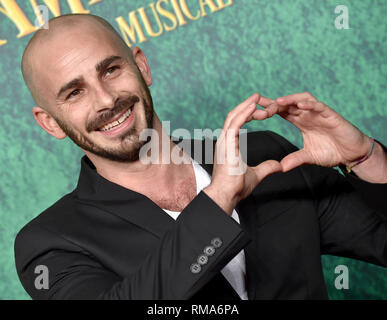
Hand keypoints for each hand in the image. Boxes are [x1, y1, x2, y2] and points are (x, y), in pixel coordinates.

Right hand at [204, 94, 282, 214]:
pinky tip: (253, 106)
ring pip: (233, 116)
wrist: (227, 195)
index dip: (248, 114)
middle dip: (248, 106)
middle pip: (234, 116)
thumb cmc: (236, 187)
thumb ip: (267, 167)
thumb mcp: (257, 174)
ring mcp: (224, 141)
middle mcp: (224, 140)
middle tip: (261, 99)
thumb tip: (278, 165)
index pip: (237, 123)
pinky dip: (244, 113)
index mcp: (229, 145)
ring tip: (257, 97)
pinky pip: (235, 123)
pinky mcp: (226, 144)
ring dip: (246, 106)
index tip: (260, 110)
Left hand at [256, 92, 372, 171]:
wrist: (352, 154)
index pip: (282, 112)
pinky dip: (310, 104)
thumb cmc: (332, 152)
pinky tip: (300, 105)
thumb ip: (295, 159)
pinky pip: (319, 106)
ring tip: (277, 102)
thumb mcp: (309, 157)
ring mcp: (319, 113)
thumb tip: (281, 167)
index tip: (254, 111)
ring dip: (289, 100)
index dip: (268, 110)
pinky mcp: (331, 115)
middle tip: (260, 106)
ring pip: (302, 100)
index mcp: (301, 121)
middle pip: (288, 104)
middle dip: (274, 104)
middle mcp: (308, 114)